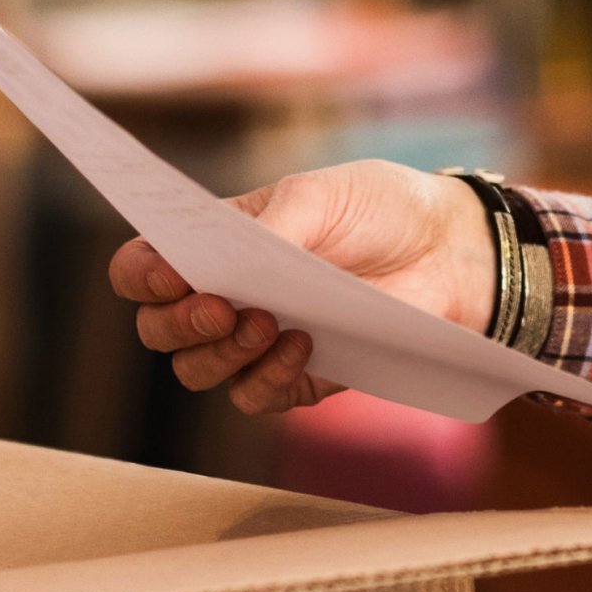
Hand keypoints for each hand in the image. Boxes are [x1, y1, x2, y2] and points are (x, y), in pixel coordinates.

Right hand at [108, 161, 494, 417]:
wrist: (449, 249)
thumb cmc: (379, 208)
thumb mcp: (321, 195)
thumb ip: (271, 227)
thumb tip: (230, 261)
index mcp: (217, 242)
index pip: (143, 267)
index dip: (142, 275)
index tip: (171, 272)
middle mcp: (226, 294)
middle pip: (158, 329)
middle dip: (178, 322)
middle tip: (221, 305)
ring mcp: (256, 341)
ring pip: (196, 370)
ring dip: (220, 352)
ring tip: (268, 321)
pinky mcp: (294, 378)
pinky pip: (252, 397)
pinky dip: (266, 377)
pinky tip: (303, 346)